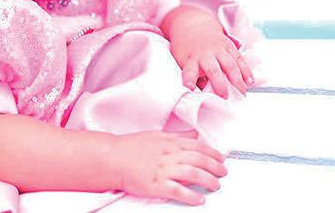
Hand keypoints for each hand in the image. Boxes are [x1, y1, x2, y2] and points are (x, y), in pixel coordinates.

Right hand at [112, 130, 226, 205]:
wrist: (112, 158)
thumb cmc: (130, 147)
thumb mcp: (156, 135)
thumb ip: (178, 136)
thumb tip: (194, 134)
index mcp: (169, 142)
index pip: (197, 146)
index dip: (213, 153)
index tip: (221, 158)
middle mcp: (168, 154)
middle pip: (199, 160)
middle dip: (215, 167)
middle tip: (223, 172)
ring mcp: (162, 169)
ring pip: (193, 174)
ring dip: (208, 180)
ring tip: (216, 185)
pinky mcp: (156, 185)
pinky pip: (178, 191)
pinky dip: (191, 196)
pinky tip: (199, 199)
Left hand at [170, 27, 253, 97]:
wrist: (194, 24)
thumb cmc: (188, 48)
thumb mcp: (183, 61)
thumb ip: (194, 77)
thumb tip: (203, 94)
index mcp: (190, 60)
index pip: (189, 72)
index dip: (189, 81)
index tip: (190, 88)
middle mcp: (204, 54)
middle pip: (213, 70)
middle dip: (220, 84)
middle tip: (225, 97)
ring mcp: (218, 49)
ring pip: (229, 65)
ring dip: (237, 80)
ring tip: (242, 94)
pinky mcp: (228, 46)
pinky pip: (239, 59)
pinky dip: (245, 70)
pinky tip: (250, 81)